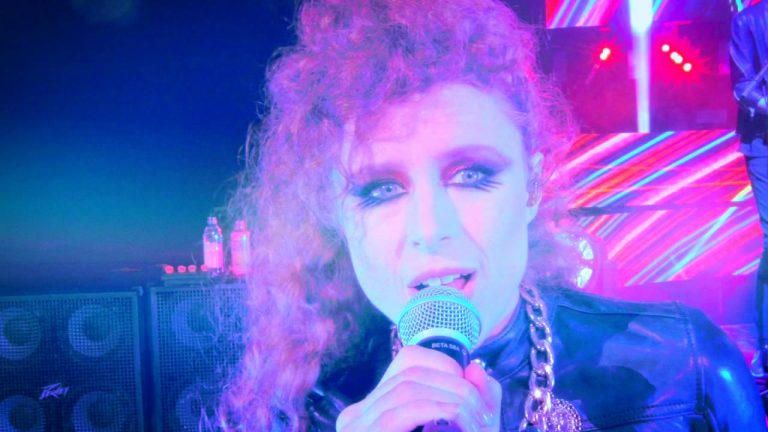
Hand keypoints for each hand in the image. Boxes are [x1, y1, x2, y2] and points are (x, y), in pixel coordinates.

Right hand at [336, 345, 501, 431]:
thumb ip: (476, 403)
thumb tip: (476, 370)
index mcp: (372, 411)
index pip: (407, 360)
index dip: (444, 364)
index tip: (470, 391)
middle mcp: (355, 416)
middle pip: (410, 372)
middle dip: (455, 385)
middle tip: (484, 413)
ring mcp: (356, 426)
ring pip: (409, 387)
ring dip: (453, 400)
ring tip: (479, 422)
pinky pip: (405, 408)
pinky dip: (439, 410)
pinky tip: (458, 420)